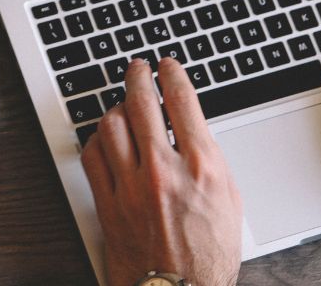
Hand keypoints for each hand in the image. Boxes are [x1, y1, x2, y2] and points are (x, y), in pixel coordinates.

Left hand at [81, 57, 241, 285]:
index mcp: (202, 168)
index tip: (167, 65)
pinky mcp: (108, 204)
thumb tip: (192, 128)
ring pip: (112, 125)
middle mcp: (164, 172)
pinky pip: (92, 156)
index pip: (182, 101)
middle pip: (142, 103)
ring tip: (123, 105)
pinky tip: (104, 139)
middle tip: (138, 68)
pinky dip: (97, 140)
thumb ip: (209, 159)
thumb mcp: (229, 200)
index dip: (171, 74)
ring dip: (117, 108)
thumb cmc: (209, 255)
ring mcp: (131, 187)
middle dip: (138, 76)